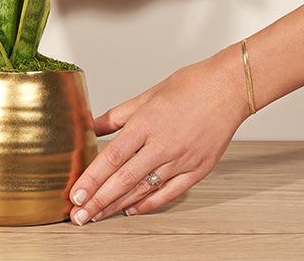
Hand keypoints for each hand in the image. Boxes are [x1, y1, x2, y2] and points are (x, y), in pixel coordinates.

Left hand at [69, 47, 248, 224]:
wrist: (227, 88)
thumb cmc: (188, 86)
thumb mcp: (146, 96)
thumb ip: (117, 115)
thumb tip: (91, 125)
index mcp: (146, 123)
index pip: (112, 157)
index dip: (92, 179)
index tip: (75, 195)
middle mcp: (162, 145)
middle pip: (124, 179)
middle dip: (98, 200)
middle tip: (79, 216)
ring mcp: (182, 160)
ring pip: (144, 189)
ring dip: (118, 205)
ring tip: (98, 216)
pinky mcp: (198, 170)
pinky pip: (170, 193)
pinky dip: (150, 204)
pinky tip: (132, 210)